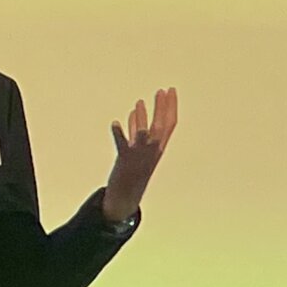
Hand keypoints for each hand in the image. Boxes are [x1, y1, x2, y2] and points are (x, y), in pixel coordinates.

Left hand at [102, 87, 177, 225]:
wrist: (126, 196)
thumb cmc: (133, 170)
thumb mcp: (139, 148)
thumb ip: (137, 129)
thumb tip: (135, 111)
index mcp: (157, 147)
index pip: (169, 124)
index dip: (171, 106)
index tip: (171, 90)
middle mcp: (151, 151)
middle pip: (160, 127)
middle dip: (161, 109)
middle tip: (161, 91)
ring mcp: (139, 155)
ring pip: (143, 135)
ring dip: (141, 119)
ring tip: (138, 103)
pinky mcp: (125, 160)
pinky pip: (122, 145)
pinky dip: (119, 134)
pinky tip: (115, 123)